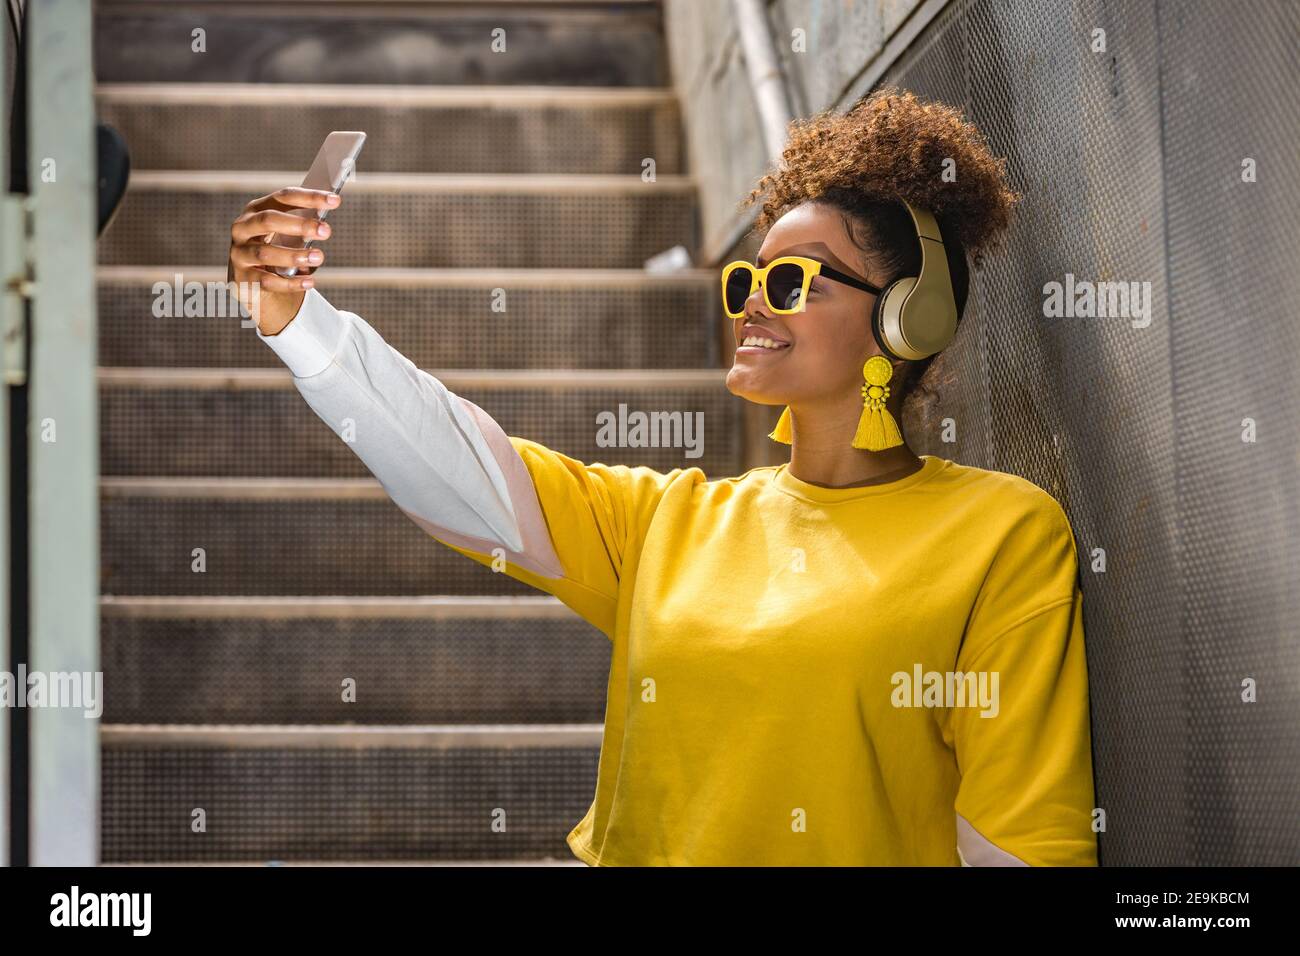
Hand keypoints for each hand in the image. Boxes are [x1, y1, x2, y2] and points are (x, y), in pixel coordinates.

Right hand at [227, 187, 338, 334]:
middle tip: (326, 230)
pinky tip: (309, 282)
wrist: (252, 283)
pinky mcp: (243, 279)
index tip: (334, 200)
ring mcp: (240, 253)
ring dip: (295, 255)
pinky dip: (290, 283)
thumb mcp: (287, 235)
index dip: (309, 197)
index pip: (283, 197)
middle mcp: (243, 228)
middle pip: (268, 220)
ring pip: (265, 252)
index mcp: (257, 210)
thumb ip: (302, 228)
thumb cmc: (275, 250)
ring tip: (319, 257)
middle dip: (299, 225)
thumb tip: (323, 227)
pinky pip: (267, 281)